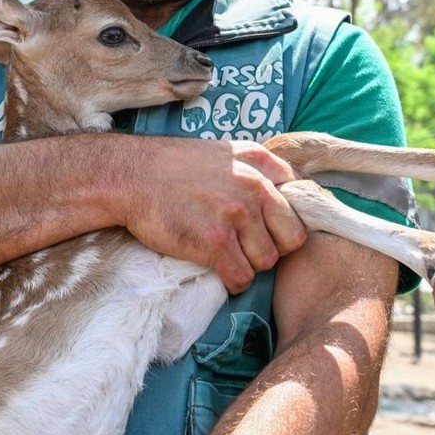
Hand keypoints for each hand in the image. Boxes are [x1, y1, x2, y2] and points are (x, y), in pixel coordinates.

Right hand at [111, 137, 306, 292]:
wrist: (130, 176)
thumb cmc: (174, 167)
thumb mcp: (226, 154)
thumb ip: (259, 171)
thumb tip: (290, 196)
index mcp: (261, 162)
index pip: (303, 203)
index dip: (287, 222)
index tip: (271, 229)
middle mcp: (255, 186)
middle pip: (292, 238)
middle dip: (272, 247)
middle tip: (247, 246)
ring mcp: (236, 214)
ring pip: (266, 262)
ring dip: (248, 264)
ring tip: (224, 253)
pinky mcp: (215, 242)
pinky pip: (241, 277)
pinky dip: (231, 280)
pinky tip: (215, 267)